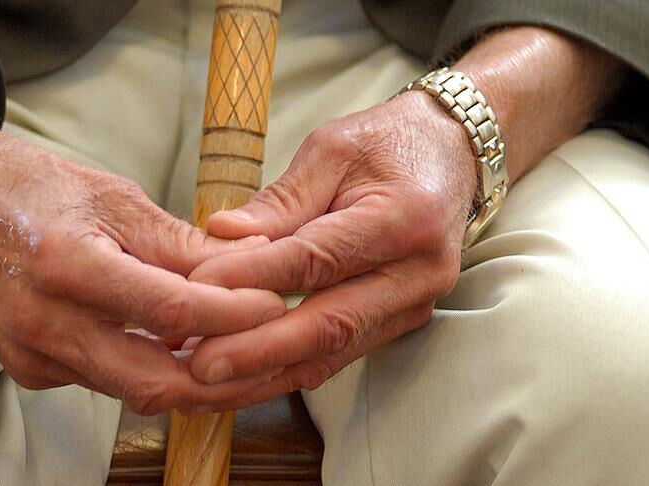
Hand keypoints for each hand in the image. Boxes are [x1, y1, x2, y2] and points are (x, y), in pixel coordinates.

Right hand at [0, 39, 285, 414]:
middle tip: (282, 358)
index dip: (233, 315)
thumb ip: (181, 240)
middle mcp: (44, 323)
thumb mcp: (113, 197)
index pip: (170, 309)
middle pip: (156, 381)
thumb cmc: (29, 187)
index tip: (278, 306)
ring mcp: (32, 356)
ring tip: (250, 358)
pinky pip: (108, 383)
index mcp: (67, 264)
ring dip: (197, 381)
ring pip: (136, 391)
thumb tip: (252, 260)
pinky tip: (189, 351)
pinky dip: (154, 372)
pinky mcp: (29, 370)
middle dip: (228, 380)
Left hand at [182, 91, 473, 410]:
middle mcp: (418, 272)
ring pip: (333, 352)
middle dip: (258, 350)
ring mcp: (414, 304)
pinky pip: (340, 354)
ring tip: (209, 384)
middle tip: (199, 365)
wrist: (450, 155)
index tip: (198, 287)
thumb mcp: (330, 150)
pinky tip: (244, 377)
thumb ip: (280, 200)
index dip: (255, 277)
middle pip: (330, 323)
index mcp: (404, 218)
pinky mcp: (400, 321)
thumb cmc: (386, 144)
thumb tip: (222, 235)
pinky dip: (289, 368)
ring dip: (267, 372)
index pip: (318, 259)